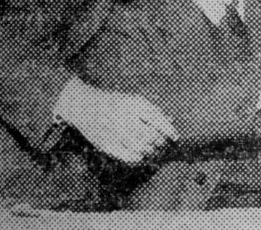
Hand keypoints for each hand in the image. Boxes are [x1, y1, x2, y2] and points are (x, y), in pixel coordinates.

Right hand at [56, 77, 177, 163]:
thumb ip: (152, 110)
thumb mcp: (134, 100)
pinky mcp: (106, 145)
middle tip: (166, 147)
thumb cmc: (115, 103)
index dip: (168, 131)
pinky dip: (139, 159)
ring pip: (141, 148)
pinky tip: (144, 158)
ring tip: (157, 153)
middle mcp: (124, 118)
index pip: (157, 120)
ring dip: (152, 152)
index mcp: (133, 104)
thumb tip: (171, 121)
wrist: (85, 107)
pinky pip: (127, 157)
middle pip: (150, 136)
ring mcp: (114, 132)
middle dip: (161, 143)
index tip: (176, 138)